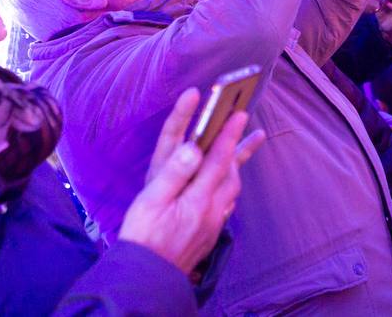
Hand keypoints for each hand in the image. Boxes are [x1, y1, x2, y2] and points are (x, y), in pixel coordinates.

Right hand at [120, 89, 264, 273]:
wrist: (147, 278)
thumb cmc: (143, 237)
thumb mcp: (151, 201)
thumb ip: (174, 173)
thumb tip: (193, 147)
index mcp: (198, 198)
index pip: (219, 159)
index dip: (229, 134)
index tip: (239, 114)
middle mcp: (212, 210)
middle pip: (232, 173)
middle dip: (239, 148)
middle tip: (248, 128)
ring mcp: (213, 223)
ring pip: (232, 189)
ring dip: (236, 167)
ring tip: (244, 149)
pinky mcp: (209, 234)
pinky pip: (226, 205)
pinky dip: (228, 188)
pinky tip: (225, 185)